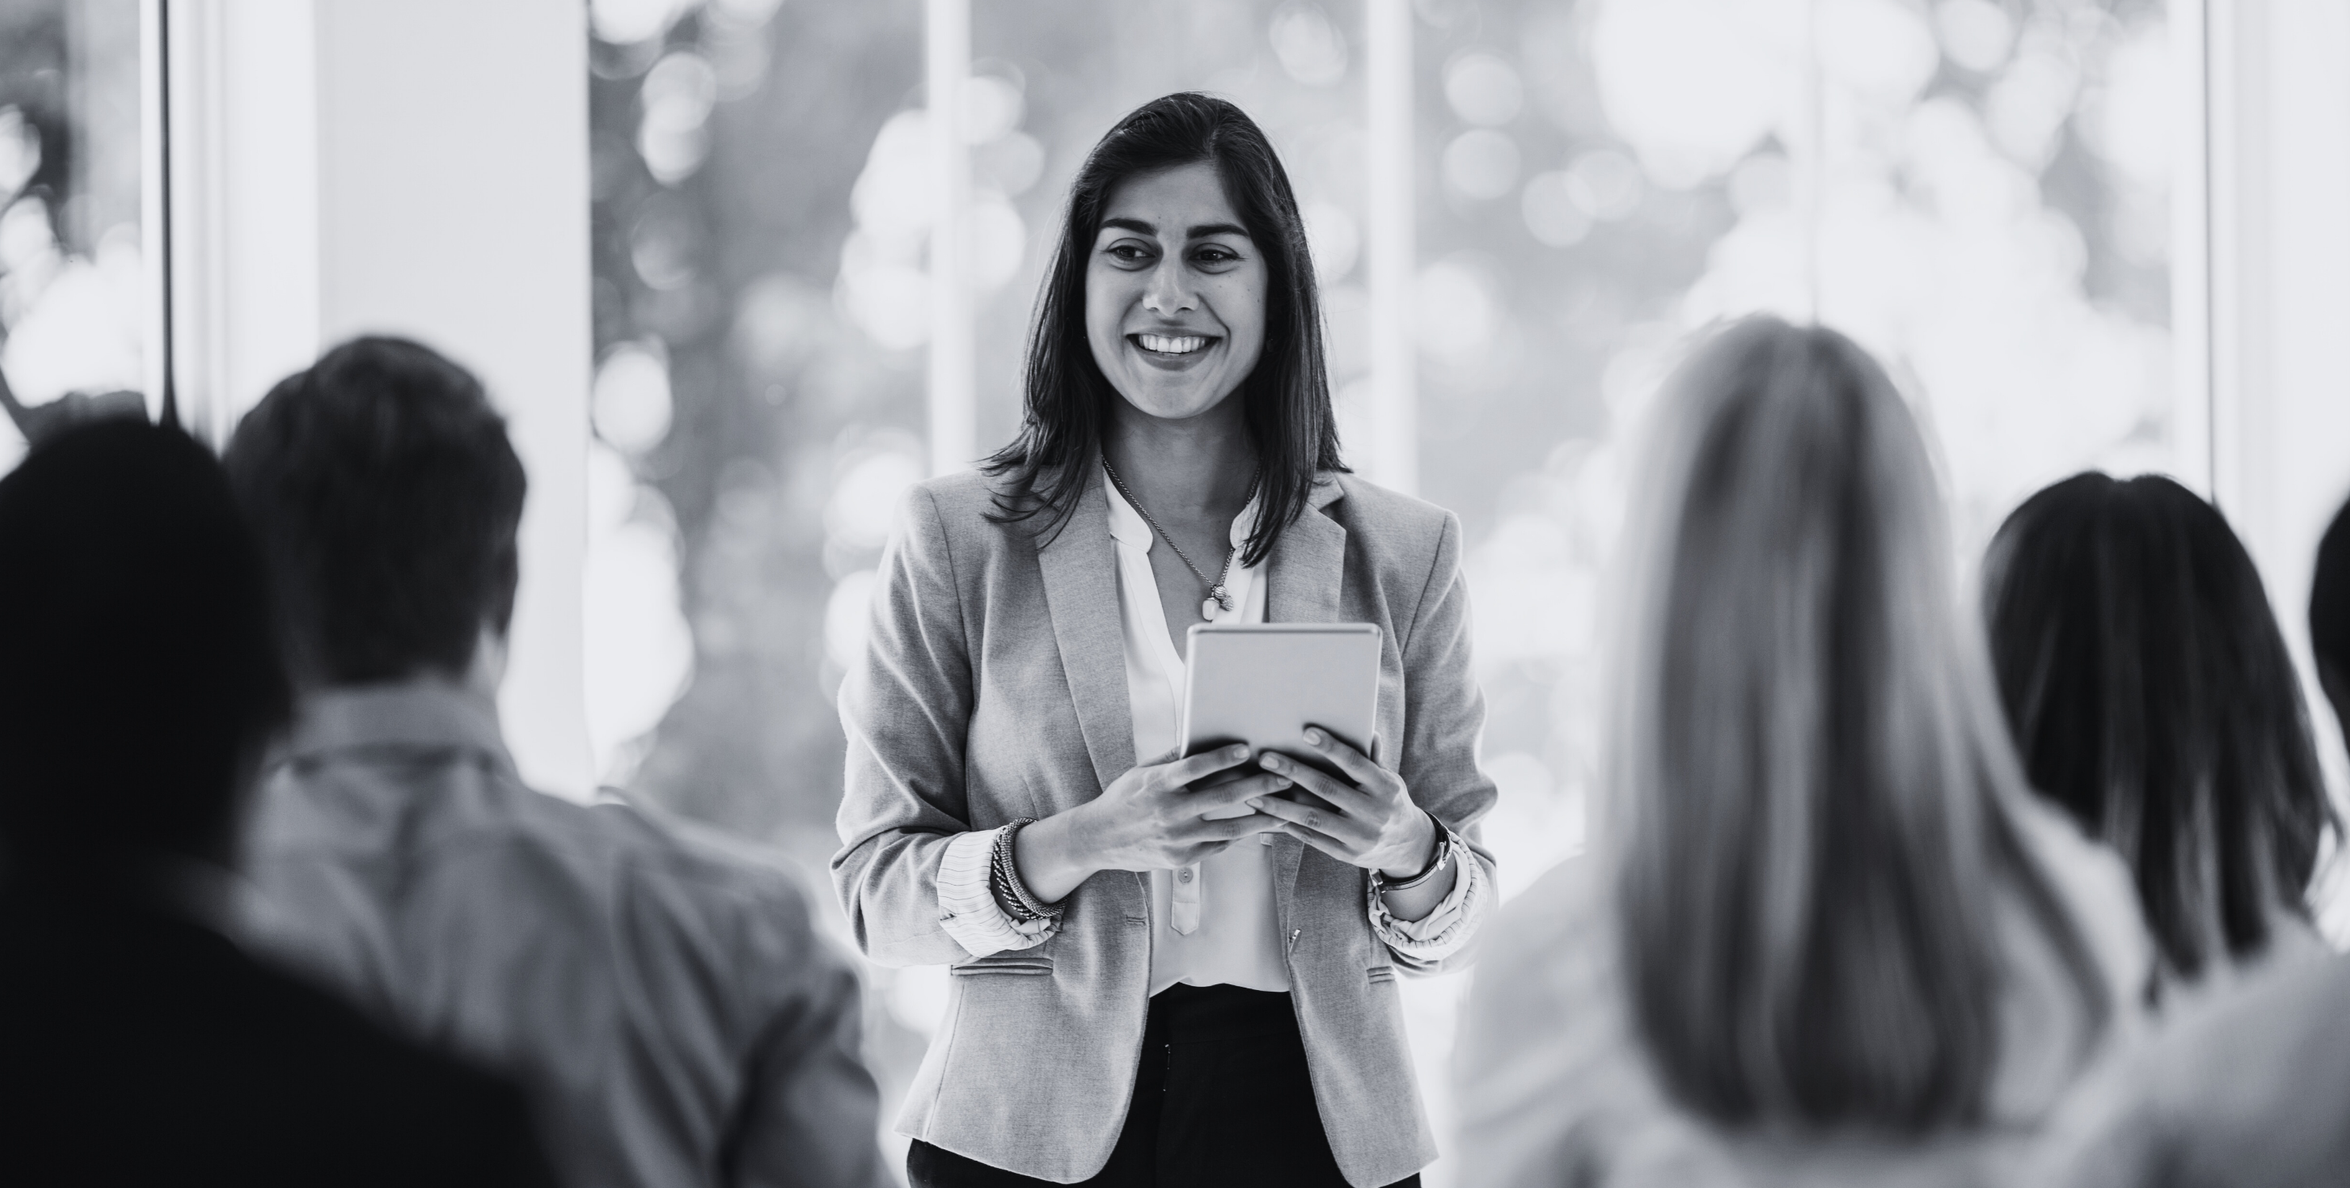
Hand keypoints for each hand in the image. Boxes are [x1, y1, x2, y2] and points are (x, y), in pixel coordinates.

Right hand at [1014, 745, 1289, 902]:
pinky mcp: (1183, 858)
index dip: (1222, 758)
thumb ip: (1173, 758)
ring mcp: (1177, 839)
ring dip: (1261, 819)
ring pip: (1230, 829)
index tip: (1247, 749)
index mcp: (1158, 785)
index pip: (1194, 768)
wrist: (1099, 839)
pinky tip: (1261, 828)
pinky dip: (1240, 835)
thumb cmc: (1124, 798)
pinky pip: (1219, 845)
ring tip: (1285, 810)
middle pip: (1222, 798)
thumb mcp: (1142, 772)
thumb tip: (1201, 738)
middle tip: (1284, 778)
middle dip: (1257, 786)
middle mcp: (1169, 812)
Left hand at [1248, 728, 1436, 878]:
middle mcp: (1373, 811)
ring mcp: (1360, 836)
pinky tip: (1267, 815)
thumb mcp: (1391, 779)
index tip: (1306, 732)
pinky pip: (1313, 838)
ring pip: (1313, 817)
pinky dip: (1289, 826)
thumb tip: (1367, 729)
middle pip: (1327, 788)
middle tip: (1266, 758)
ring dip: (1280, 805)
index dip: (1331, 747)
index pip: (1354, 763)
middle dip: (1294, 772)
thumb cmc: (1392, 803)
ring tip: (1253, 794)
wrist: (1409, 848)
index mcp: (1384, 787)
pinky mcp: (1347, 854)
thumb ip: (1374, 759)